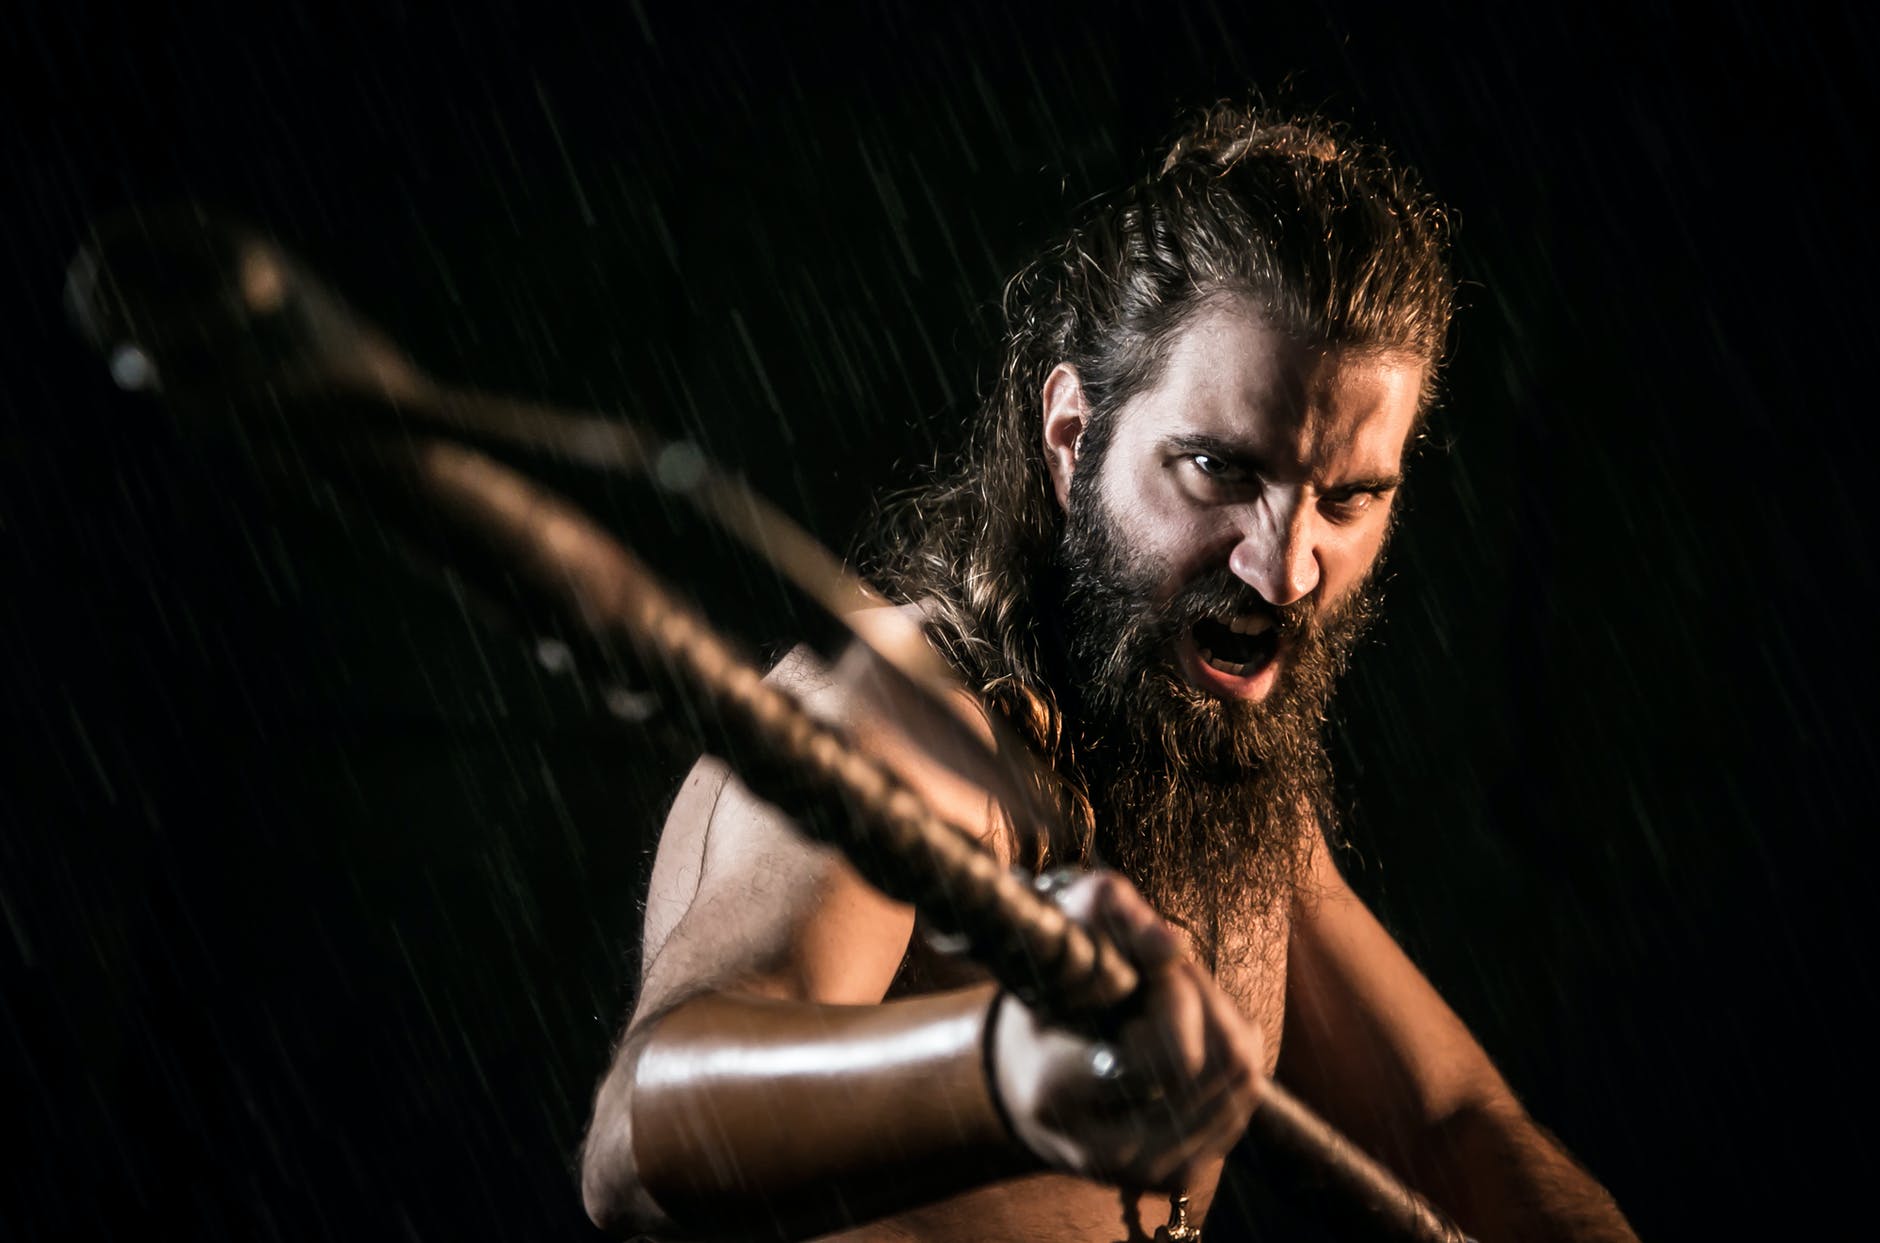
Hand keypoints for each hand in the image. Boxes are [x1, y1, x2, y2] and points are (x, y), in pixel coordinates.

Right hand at [990, 871, 1265, 1190]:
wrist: (1030, 1078)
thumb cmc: (1051, 995)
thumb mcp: (1065, 938)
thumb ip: (1113, 919)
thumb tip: (1174, 947)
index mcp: (1056, 1091)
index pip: (1166, 1057)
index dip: (1174, 996)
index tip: (1150, 968)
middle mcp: (1100, 1148)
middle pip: (1216, 1066)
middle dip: (1206, 1003)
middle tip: (1169, 978)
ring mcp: (1141, 1169)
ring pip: (1241, 1084)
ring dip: (1224, 1025)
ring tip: (1179, 1003)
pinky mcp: (1174, 1176)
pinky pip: (1244, 1102)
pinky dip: (1233, 1057)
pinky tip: (1195, 1037)